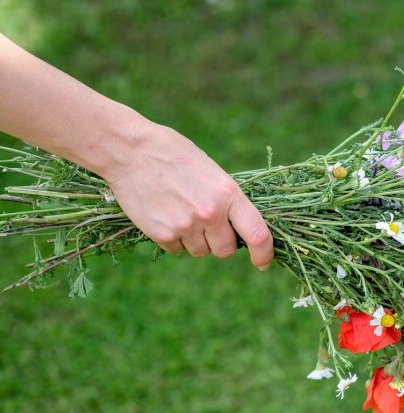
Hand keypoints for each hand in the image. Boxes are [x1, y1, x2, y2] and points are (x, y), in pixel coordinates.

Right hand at [103, 119, 273, 268]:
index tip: (263, 263)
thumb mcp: (211, 172)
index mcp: (228, 194)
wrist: (130, 150)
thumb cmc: (174, 156)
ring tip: (181, 210)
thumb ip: (227, 200)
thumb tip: (238, 228)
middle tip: (207, 223)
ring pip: (201, 251)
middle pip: (225, 250)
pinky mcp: (162, 234)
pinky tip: (165, 213)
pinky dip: (174, 238)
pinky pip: (177, 249)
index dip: (264, 253)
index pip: (257, 234)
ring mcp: (186, 226)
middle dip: (220, 242)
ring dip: (195, 240)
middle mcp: (210, 213)